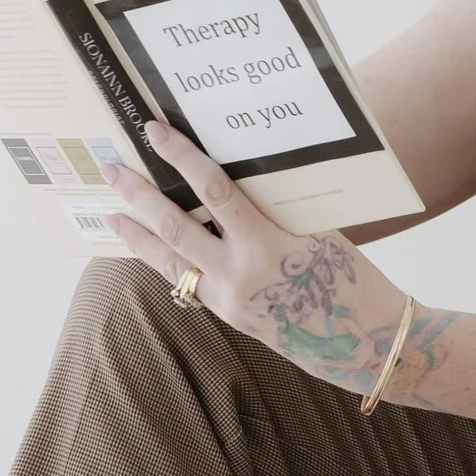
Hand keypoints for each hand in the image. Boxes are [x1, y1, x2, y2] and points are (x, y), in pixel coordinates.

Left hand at [105, 120, 410, 389]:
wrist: (363, 344)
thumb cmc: (350, 280)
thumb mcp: (317, 233)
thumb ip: (274, 211)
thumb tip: (237, 181)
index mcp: (265, 246)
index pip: (213, 189)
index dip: (181, 157)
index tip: (155, 132)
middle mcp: (237, 275)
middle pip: (174, 227)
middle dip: (139, 196)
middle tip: (112, 170)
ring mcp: (228, 300)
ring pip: (169, 262)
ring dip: (137, 235)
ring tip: (111, 214)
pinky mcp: (228, 315)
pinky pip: (185, 283)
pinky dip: (162, 262)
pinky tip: (148, 249)